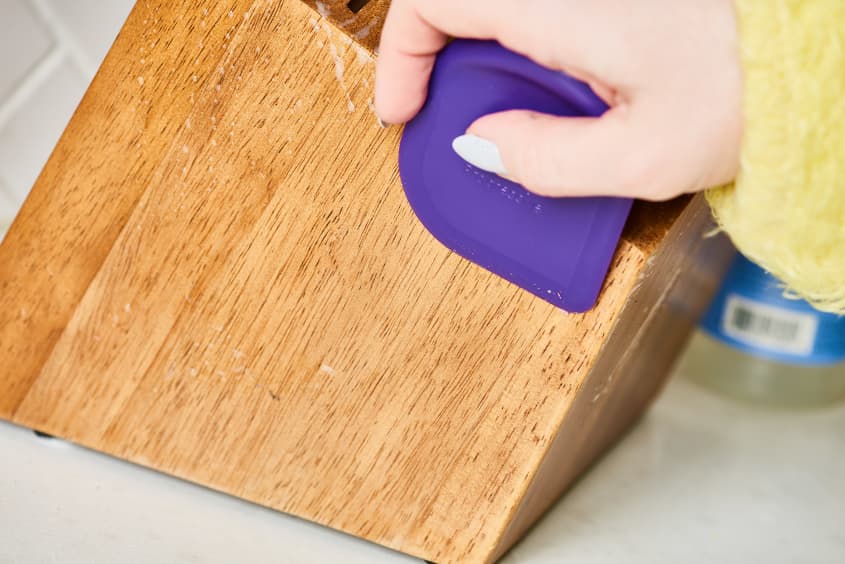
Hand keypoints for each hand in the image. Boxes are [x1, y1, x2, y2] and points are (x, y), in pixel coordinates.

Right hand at [375, 0, 742, 200]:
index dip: (400, 54)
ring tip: (510, 109)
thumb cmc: (748, 93)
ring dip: (480, 52)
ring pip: (496, 8)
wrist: (813, 55)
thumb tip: (480, 145)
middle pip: (460, 0)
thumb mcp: (642, 156)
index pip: (433, 1)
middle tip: (454, 115)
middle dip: (437, 58)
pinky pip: (534, 13)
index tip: (402, 108)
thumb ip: (545, 161)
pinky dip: (518, 43)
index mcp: (560, 2)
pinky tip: (554, 84)